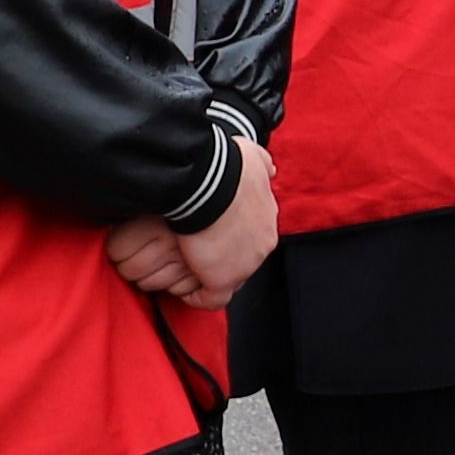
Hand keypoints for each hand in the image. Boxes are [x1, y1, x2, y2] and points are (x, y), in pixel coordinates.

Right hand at [178, 129, 280, 297]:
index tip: (213, 234)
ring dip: (210, 276)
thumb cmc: (227, 166)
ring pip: (228, 279)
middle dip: (223, 258)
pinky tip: (184, 291)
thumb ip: (262, 164)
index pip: (251, 236)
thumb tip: (270, 170)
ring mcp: (244, 265)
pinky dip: (198, 297)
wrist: (209, 181)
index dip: (231, 237)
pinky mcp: (223, 279)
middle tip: (198, 253)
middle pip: (242, 259)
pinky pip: (212, 298)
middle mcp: (261, 244)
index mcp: (265, 218)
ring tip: (189, 272)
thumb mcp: (253, 157)